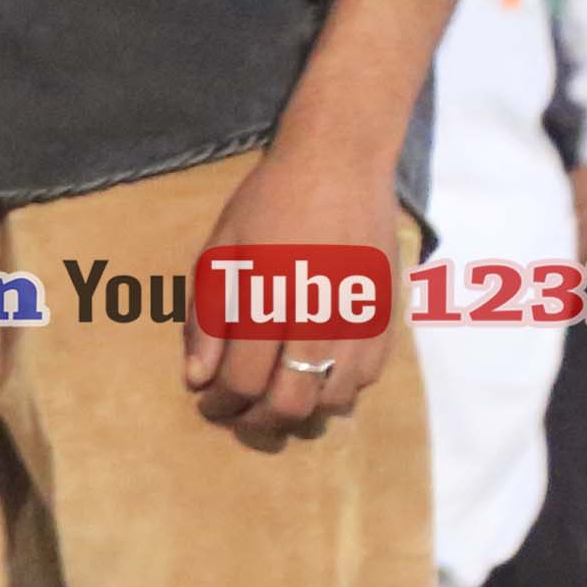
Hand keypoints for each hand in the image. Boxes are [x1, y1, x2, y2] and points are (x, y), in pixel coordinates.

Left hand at [181, 140, 401, 443]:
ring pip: (334, 400)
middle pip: (292, 403)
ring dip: (301, 410)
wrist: (340, 165)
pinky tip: (315, 375)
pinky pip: (367, 378)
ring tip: (276, 397)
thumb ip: (208, 317)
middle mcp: (319, 318)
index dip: (221, 404)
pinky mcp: (388, 316)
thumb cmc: (268, 203)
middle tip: (239, 416)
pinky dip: (338, 389)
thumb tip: (198, 377)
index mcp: (270, 299)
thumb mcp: (220, 251)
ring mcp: (360, 320)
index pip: (245, 381)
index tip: (208, 404)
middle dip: (258, 421)